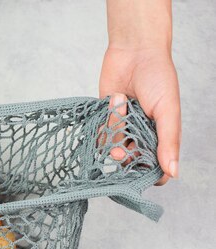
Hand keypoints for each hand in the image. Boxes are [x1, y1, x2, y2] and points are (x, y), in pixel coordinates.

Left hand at [99, 46, 179, 184]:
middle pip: (130, 161)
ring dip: (115, 127)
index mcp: (161, 136)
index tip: (137, 171)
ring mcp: (123, 128)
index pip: (155, 168)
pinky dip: (103, 123)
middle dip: (124, 155)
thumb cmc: (158, 77)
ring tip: (122, 101)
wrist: (134, 51)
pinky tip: (114, 100)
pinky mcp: (105, 119)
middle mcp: (142, 135)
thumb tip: (173, 173)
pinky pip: (99, 136)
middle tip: (119, 148)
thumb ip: (168, 142)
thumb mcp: (167, 111)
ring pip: (113, 147)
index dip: (147, 174)